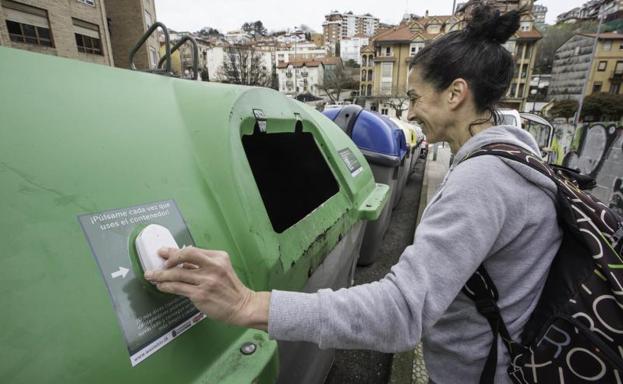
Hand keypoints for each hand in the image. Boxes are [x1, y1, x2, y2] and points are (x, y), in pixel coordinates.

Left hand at [144, 246, 269, 329]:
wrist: (241, 306)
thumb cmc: (230, 289)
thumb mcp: (221, 269)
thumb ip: (203, 264)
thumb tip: (180, 261)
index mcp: (218, 258)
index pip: (192, 251)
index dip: (175, 252)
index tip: (165, 252)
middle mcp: (213, 267)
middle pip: (184, 257)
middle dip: (168, 259)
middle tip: (157, 263)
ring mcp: (207, 281)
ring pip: (178, 274)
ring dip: (161, 275)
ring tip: (152, 275)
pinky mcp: (201, 294)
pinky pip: (178, 288)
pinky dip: (167, 286)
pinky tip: (161, 286)